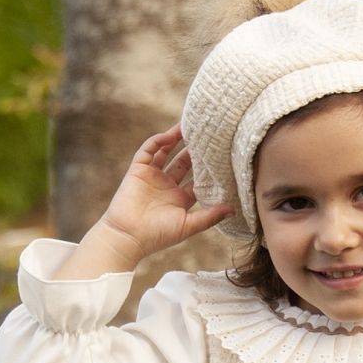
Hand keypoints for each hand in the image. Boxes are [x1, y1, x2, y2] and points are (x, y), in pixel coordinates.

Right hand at [96, 125, 234, 267]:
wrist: (128, 236)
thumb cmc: (158, 235)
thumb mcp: (188, 226)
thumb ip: (210, 216)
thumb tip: (233, 210)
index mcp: (180, 200)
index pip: (197, 179)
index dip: (208, 168)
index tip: (221, 156)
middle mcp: (167, 186)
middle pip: (184, 163)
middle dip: (194, 150)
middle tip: (207, 135)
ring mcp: (152, 177)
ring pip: (166, 152)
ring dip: (176, 139)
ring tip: (189, 126)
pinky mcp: (138, 170)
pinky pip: (148, 150)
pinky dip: (158, 141)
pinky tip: (169, 136)